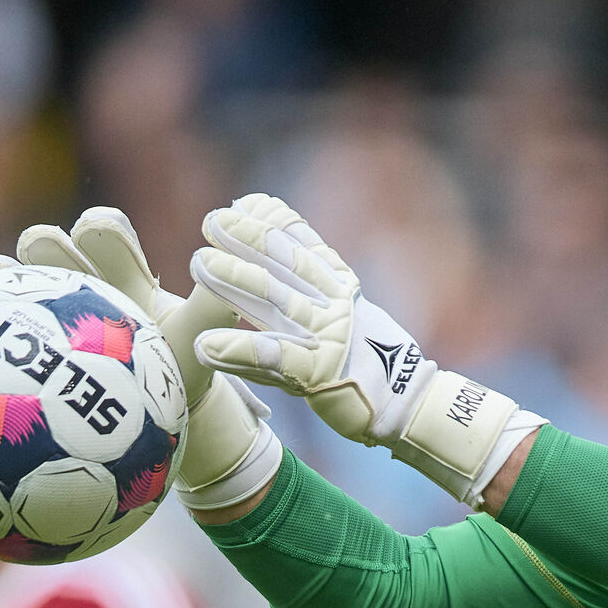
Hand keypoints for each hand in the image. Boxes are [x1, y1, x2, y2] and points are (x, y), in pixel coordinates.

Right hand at [0, 207, 234, 406]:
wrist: (151, 414)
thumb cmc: (175, 370)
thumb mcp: (198, 338)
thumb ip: (212, 304)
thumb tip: (220, 265)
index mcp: (122, 275)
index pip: (108, 235)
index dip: (101, 228)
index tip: (95, 229)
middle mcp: (81, 285)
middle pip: (54, 251)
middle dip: (46, 244)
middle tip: (42, 246)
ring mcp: (46, 314)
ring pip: (14, 284)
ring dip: (1, 277)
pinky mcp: (20, 344)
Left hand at [190, 194, 544, 507]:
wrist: (408, 405)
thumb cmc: (371, 362)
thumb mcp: (350, 315)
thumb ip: (319, 286)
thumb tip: (290, 250)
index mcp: (342, 292)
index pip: (307, 247)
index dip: (276, 222)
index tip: (247, 202)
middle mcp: (335, 308)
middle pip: (287, 266)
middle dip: (249, 240)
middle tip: (214, 222)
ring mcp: (328, 339)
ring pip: (277, 302)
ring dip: (237, 281)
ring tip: (200, 263)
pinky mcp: (318, 375)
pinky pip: (273, 359)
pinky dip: (239, 351)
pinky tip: (206, 346)